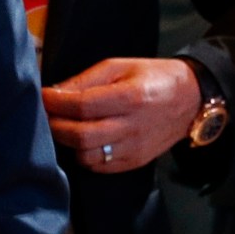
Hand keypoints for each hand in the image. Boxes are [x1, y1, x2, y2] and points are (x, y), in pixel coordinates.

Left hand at [40, 57, 202, 173]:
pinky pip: (99, 167)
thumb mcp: (120, 66)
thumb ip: (86, 80)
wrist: (191, 100)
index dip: (56, 103)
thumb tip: (55, 92)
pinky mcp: (135, 162)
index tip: (43, 97)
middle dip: (55, 126)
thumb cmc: (153, 78)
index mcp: (131, 98)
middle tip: (47, 115)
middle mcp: (133, 127)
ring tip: (63, 127)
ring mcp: (134, 148)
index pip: (83, 106)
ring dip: (68, 143)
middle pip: (81, 136)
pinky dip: (84, 155)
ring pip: (87, 155)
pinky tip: (82, 140)